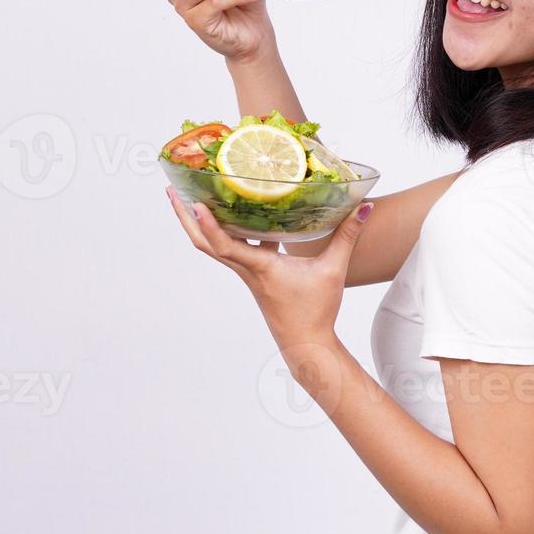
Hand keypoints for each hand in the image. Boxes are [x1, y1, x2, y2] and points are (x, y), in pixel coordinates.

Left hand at [166, 187, 374, 350]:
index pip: (226, 246)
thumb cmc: (316, 311)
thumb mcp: (334, 270)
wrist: (306, 344)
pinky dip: (221, 230)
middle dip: (184, 217)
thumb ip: (347, 236)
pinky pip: (230, 249)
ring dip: (196, 223)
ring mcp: (246, 273)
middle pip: (204, 243)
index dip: (209, 225)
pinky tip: (229, 213)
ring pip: (212, 246)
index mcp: (260, 268)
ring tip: (185, 196)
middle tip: (171, 189)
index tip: (195, 203)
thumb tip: (362, 208)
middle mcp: (246, 270)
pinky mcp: (253, 275)